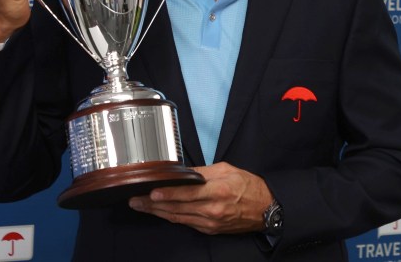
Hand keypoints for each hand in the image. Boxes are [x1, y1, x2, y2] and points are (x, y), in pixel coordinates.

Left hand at [128, 162, 273, 234]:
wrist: (265, 209)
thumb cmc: (249, 186)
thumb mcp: (228, 170)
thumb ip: (203, 172)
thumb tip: (182, 173)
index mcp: (218, 191)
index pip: (187, 193)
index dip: (168, 194)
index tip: (151, 192)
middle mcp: (212, 209)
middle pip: (177, 208)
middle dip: (153, 204)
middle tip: (135, 200)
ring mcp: (209, 222)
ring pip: (177, 217)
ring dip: (157, 212)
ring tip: (141, 206)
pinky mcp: (209, 229)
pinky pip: (185, 223)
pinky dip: (171, 217)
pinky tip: (160, 212)